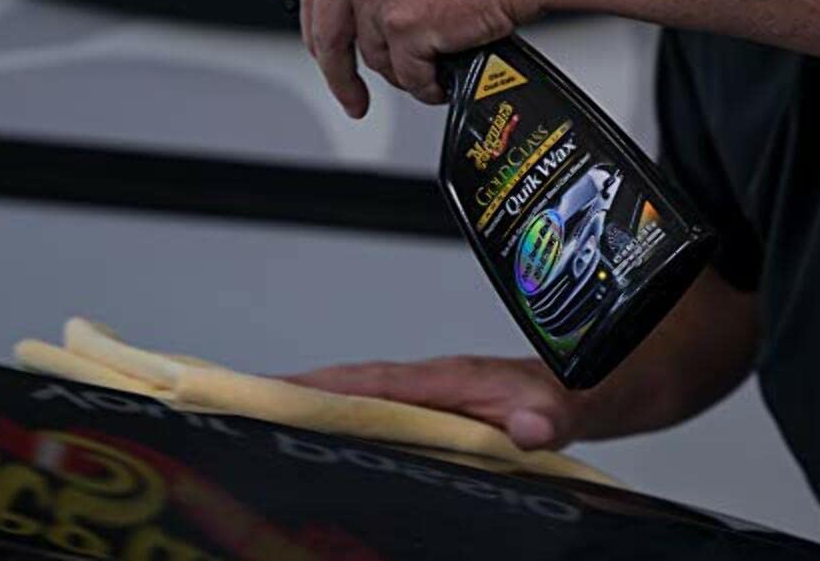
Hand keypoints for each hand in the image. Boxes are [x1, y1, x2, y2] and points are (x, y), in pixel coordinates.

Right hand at [284, 355, 590, 450]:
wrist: (579, 387)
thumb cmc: (561, 393)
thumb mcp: (561, 407)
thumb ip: (544, 416)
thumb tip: (528, 428)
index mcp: (444, 379)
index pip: (372, 381)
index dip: (323, 386)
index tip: (275, 391)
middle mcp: (426, 385)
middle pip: (348, 386)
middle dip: (295, 393)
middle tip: (241, 407)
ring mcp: (423, 399)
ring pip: (355, 399)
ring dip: (309, 407)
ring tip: (259, 424)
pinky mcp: (426, 415)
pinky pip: (371, 415)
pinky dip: (337, 421)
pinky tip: (317, 441)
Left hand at [300, 0, 555, 117]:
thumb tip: (366, 13)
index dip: (320, 36)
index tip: (327, 57)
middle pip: (330, 37)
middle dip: (341, 78)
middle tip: (353, 98)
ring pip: (378, 60)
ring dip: (406, 72)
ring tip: (434, 63)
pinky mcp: (405, 27)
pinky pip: (410, 77)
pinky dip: (429, 85)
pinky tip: (445, 75)